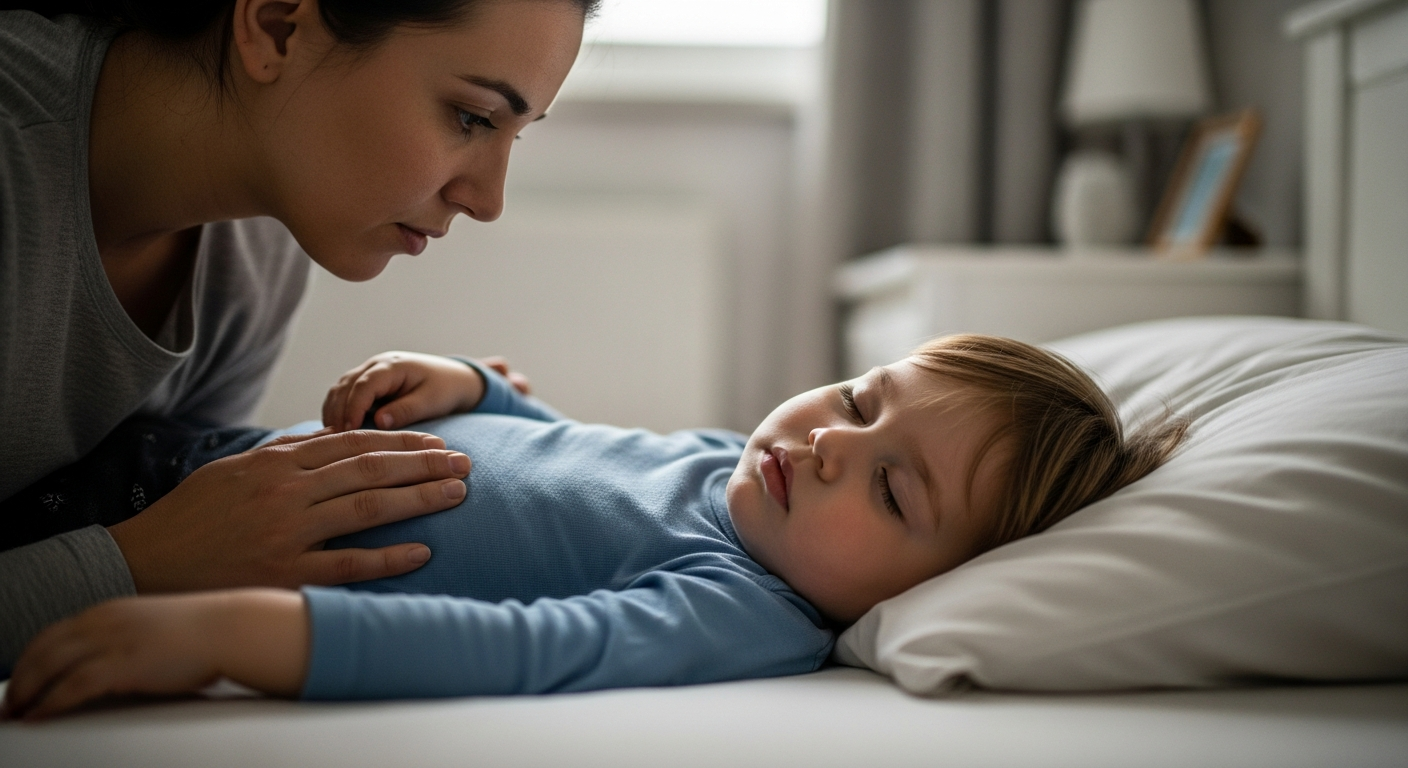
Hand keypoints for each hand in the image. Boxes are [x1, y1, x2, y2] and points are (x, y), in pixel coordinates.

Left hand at [2, 590, 307, 720]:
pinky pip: (71, 686)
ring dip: (25, 693)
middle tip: (9, 705)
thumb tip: (110, 662)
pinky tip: (39, 715)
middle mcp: (104, 620)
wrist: (230, 629)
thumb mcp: (153, 627)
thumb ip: (126, 638)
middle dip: (19, 678)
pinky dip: (48, 702)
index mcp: (110, 611)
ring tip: (17, 714)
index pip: (53, 633)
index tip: (20, 681)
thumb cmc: (201, 632)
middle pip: (42, 649)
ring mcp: (112, 640)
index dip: (29, 659)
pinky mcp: (123, 664)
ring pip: (48, 666)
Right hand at [107, 429, 469, 592]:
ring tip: (457, 493)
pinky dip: (388, 559)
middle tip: (465, 461)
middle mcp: (286, 492)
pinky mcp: (284, 575)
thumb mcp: (234, 469)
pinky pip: (347, 566)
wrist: (144, 562)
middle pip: (370, 470)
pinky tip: (423, 552)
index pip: (352, 443)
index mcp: (277, 461)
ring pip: (367, 509)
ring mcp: (287, 533)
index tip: (436, 441)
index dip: (400, 441)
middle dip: (424, 463)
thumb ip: (284, 454)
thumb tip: (327, 437)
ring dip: (418, 500)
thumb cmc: (191, 515)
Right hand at [323, 352, 532, 431]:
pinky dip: (337, 412)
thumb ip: (406, 410)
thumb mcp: (431, 401)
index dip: (353, 407)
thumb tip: (379, 422)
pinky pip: (344, 396)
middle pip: (345, 386)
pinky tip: (335, 434)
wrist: (454, 378)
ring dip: (333, 412)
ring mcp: (368, 373)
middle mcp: (376, 365)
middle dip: (337, 412)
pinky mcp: (366, 385)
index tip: (347, 431)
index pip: (364, 385)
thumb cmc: (446, 389)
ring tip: (329, 440)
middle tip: (331, 441)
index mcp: (393, 366)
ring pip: (340, 390)